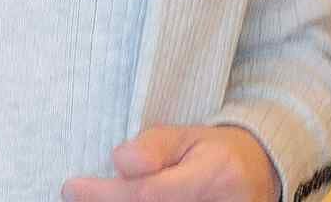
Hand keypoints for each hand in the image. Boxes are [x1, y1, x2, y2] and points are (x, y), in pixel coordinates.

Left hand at [61, 124, 279, 201]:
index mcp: (216, 175)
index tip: (71, 188)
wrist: (259, 174)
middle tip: (77, 195)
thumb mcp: (189, 134)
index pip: (149, 194)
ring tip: (93, 197)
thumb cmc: (215, 150)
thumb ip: (155, 147)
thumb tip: (120, 160)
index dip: (106, 194)